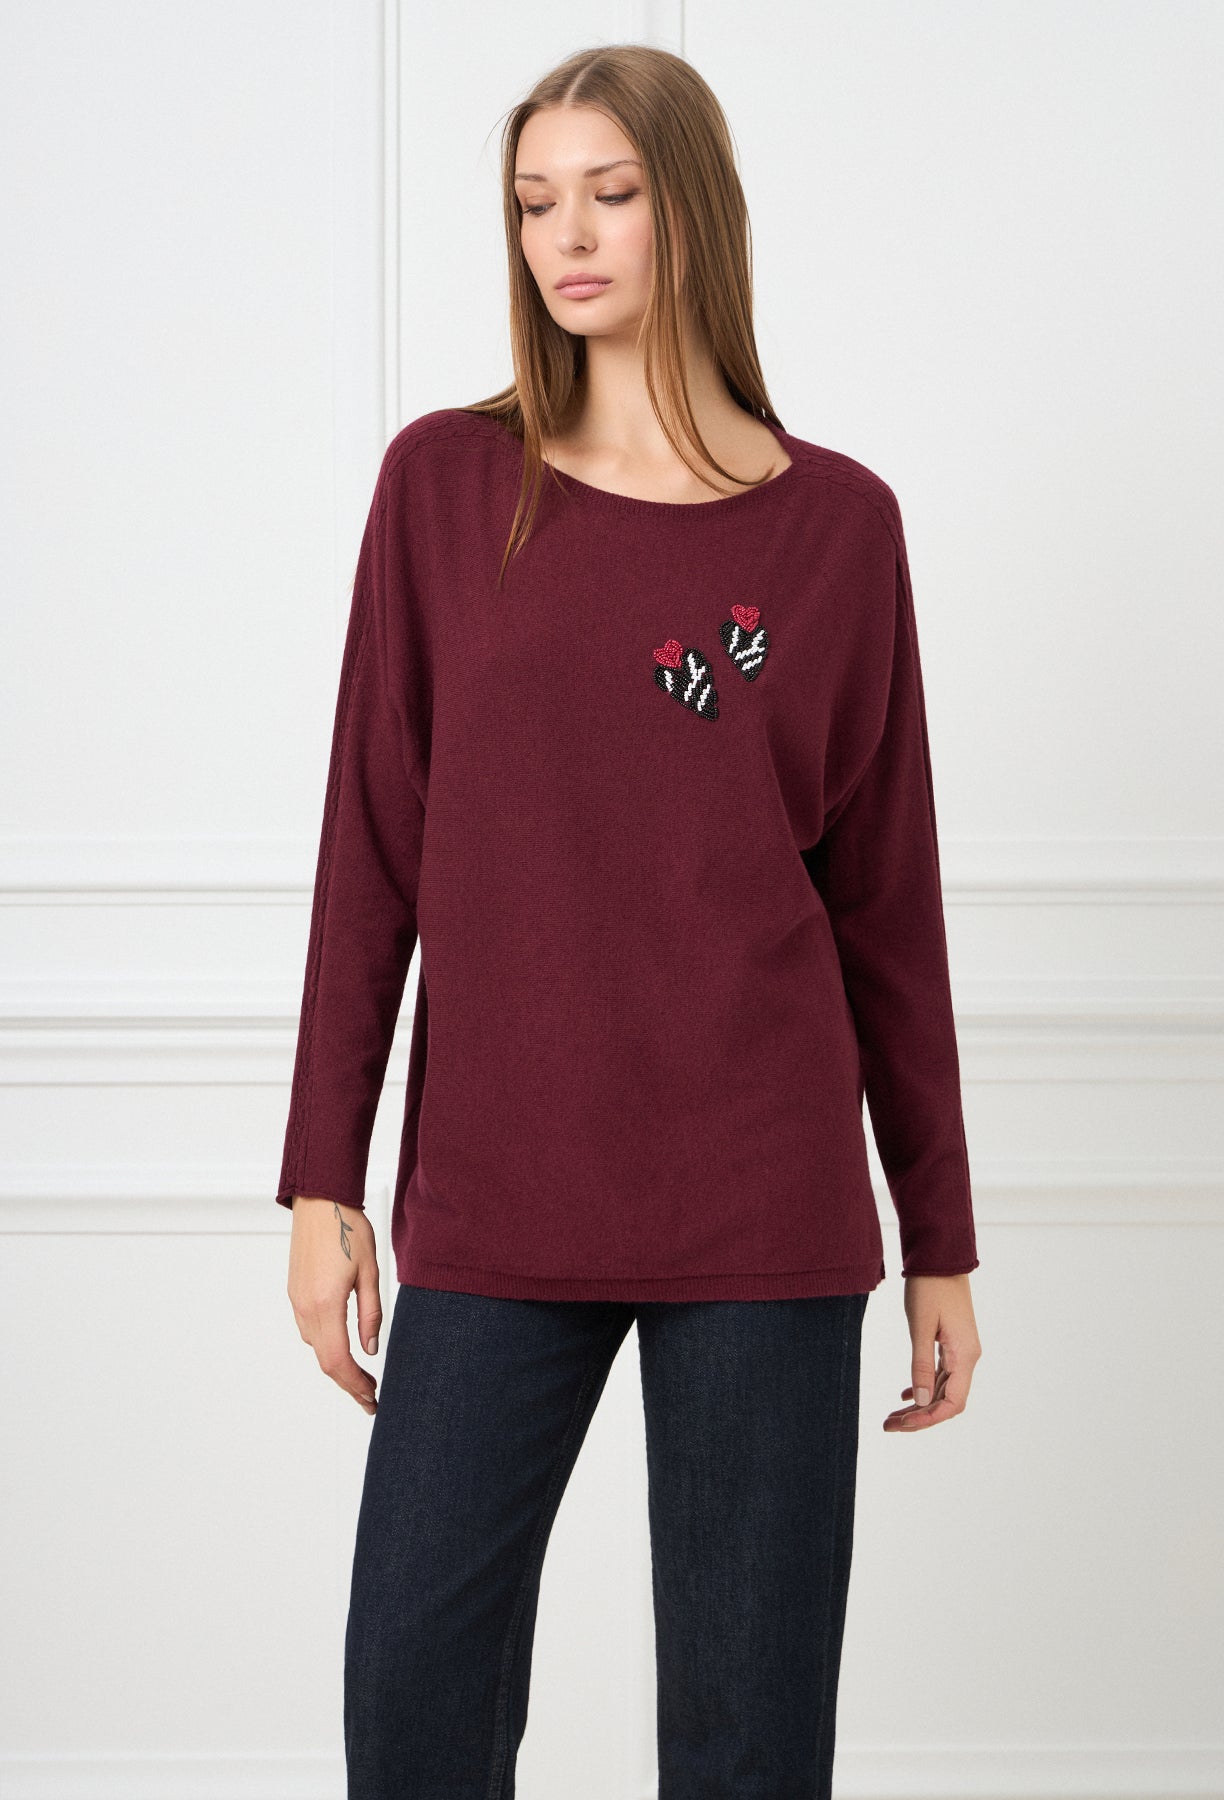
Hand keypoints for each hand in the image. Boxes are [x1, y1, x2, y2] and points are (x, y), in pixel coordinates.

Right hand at [287, 1196, 382, 1414]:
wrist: (320, 1201)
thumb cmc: (348, 1229)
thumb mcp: (370, 1271)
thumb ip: (370, 1314)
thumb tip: (371, 1350)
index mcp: (326, 1304)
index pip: (338, 1360)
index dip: (355, 1384)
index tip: (372, 1397)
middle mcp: (306, 1307)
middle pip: (325, 1360)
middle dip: (348, 1384)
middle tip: (370, 1398)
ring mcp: (297, 1301)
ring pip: (316, 1347)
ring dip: (337, 1365)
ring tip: (362, 1376)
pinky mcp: (295, 1293)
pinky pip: (310, 1329)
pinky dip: (327, 1345)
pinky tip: (343, 1345)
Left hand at [883, 1271, 980, 1431]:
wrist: (940, 1257)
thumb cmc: (930, 1287)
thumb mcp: (920, 1326)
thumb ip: (920, 1364)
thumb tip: (920, 1402)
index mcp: (964, 1355)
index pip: (952, 1403)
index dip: (928, 1419)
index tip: (902, 1424)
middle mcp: (967, 1357)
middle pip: (946, 1401)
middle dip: (918, 1417)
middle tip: (888, 1425)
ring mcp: (961, 1350)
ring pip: (941, 1389)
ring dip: (919, 1404)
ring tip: (891, 1416)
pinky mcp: (952, 1343)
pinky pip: (940, 1374)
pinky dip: (923, 1386)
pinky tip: (905, 1395)